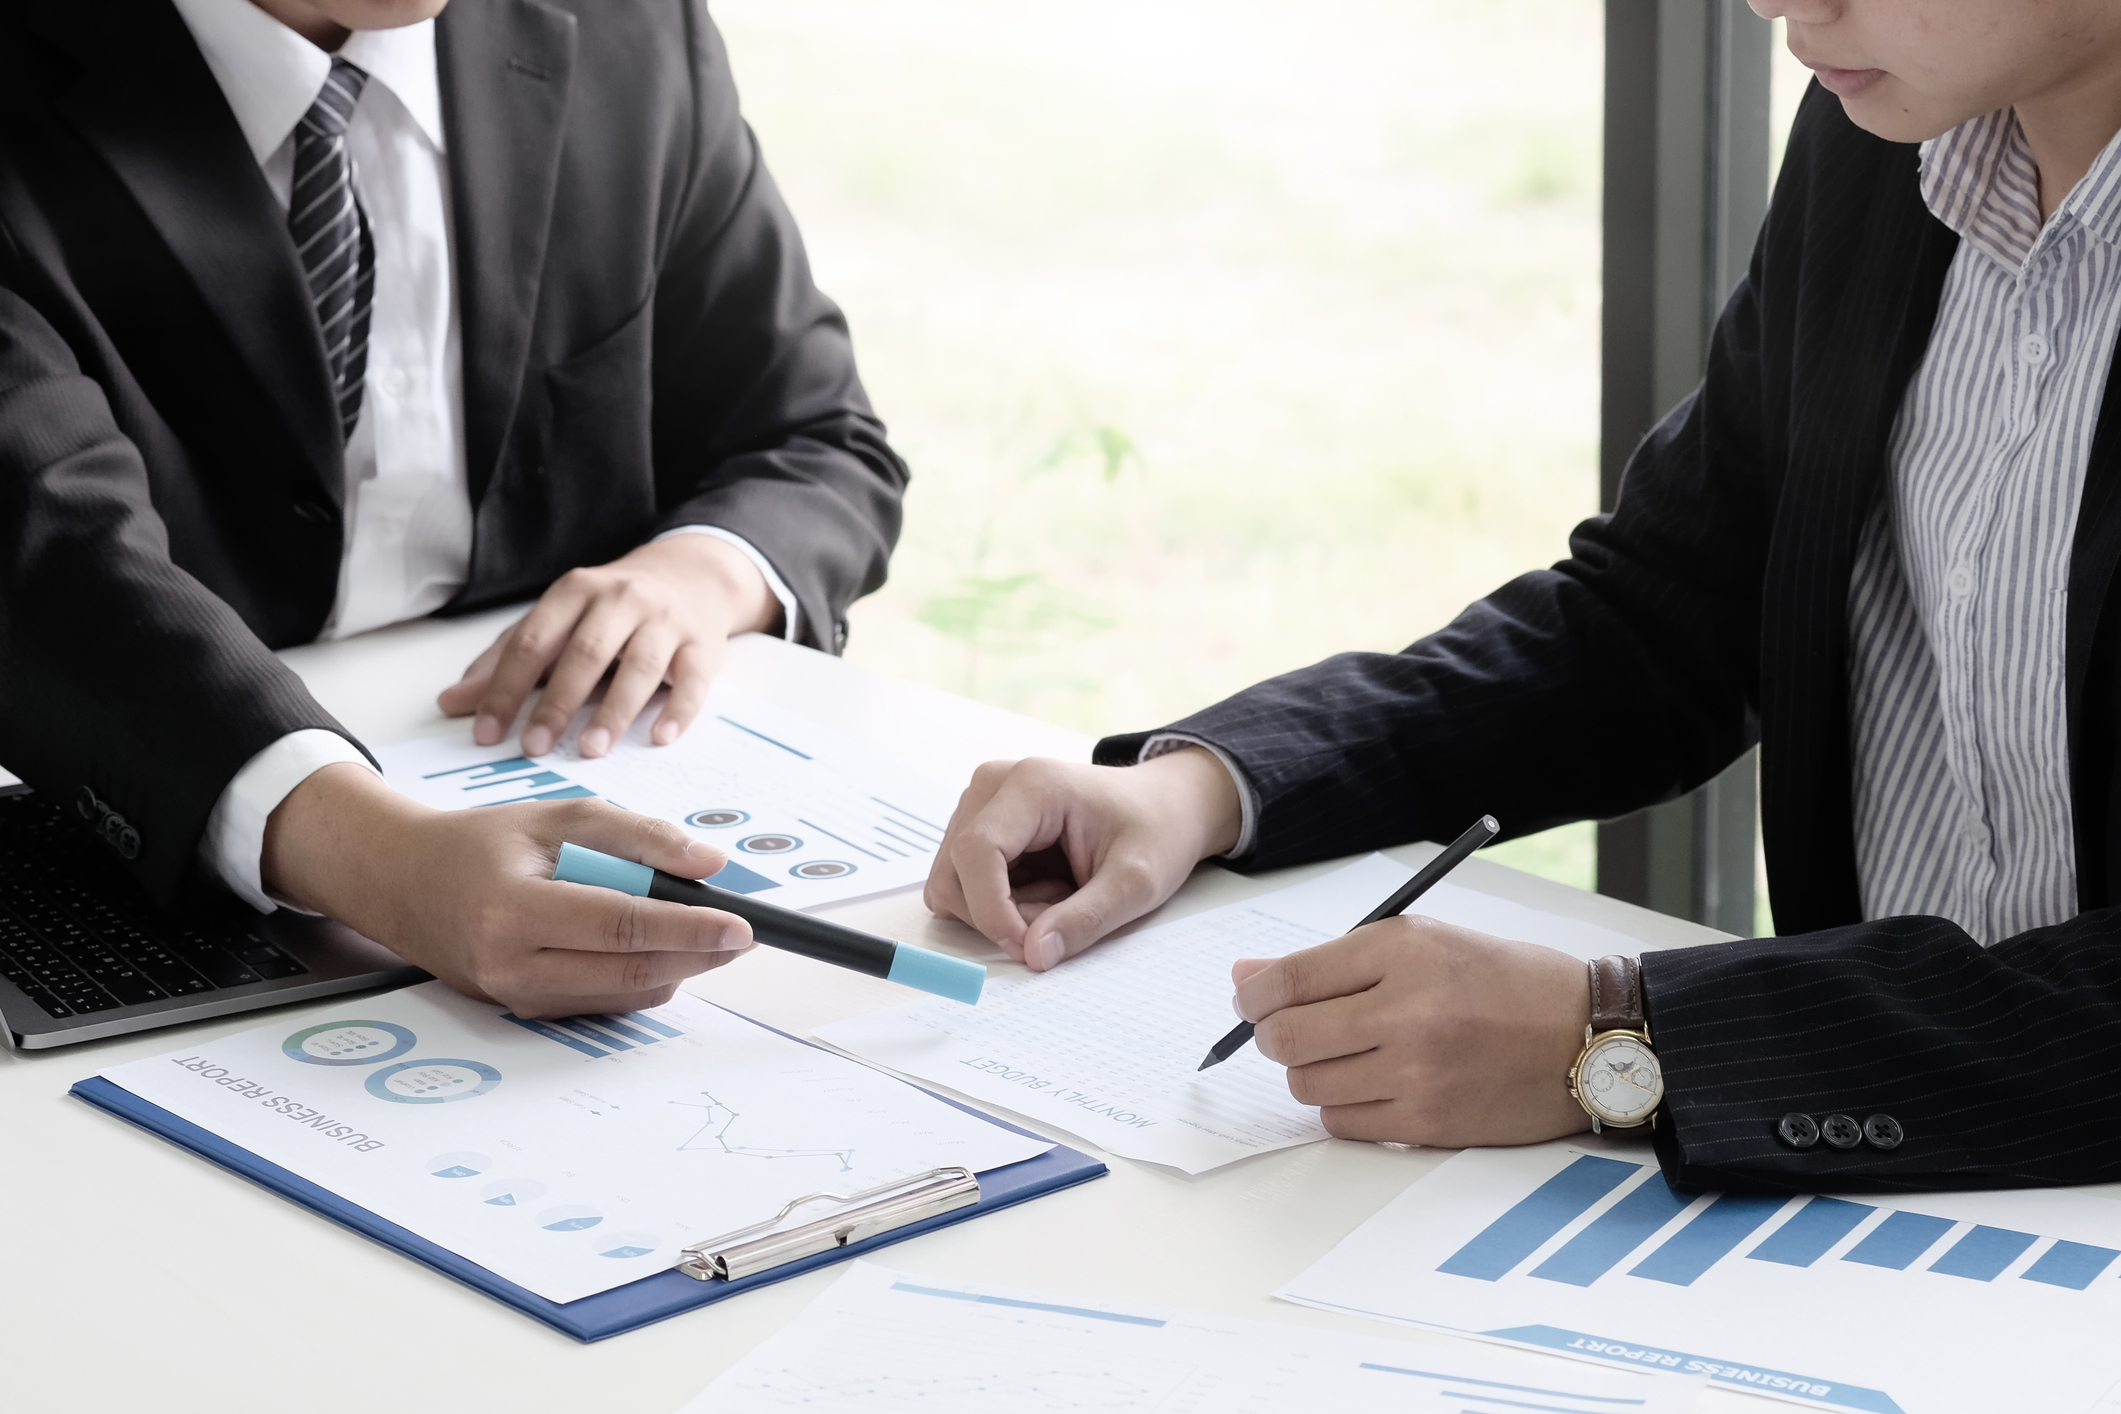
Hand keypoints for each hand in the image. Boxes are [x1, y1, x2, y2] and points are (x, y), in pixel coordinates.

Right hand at [262, 763, 754, 1016]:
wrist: (403, 883)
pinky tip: (649, 947)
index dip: (689, 929)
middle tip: (738, 936)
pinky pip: (600, 1004)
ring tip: (695, 932)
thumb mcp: (557, 817)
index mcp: (514, 911)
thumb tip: (708, 864)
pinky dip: (636, 978)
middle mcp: (510, 966)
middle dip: (696, 956)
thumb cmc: (480, 845)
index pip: (622, 927)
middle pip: (629, 973)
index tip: (739, 926)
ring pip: (622, 996)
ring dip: (672, 969)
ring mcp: (514, 998)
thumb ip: (637, 836)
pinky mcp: (522, 1011)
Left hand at [437, 533, 781, 759]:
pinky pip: (693, 680)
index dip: (507, 688)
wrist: (690, 577)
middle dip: (557, 703)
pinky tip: (660, 738)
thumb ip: (507, 660)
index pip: (533, 642)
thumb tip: (451, 703)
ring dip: (614, 711)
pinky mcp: (703, 645)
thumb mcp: (557, 621)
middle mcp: (621, 600)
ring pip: (639, 666)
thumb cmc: (612, 610)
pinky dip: (678, 709)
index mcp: (575, 591)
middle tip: (534, 748)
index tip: (487, 733)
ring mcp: (666, 621)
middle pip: (585, 653)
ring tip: (590, 750)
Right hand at [924, 749, 1242, 970]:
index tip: (1025, 948)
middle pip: (954, 872)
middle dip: (999, 914)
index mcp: (1032, 784)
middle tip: (1060, 916)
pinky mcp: (979, 825)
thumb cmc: (1156, 831)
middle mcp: (994, 784)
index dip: (991, 910)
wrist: (1164, 806)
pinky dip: (999, 904)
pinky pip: (964, 884)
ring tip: (1059, 897)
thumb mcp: (1137, 882)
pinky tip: (1043, 890)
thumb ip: (1085, 920)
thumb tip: (1033, 955)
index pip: (977, 851)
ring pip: (953, 883)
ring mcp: (981, 803)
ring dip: (1001, 911)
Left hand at [1234, 916, 1592, 1146]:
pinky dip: (1343, 1106)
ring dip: (1311, 1072)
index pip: (1290, 979)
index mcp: (1403, 951)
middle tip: (1290, 1030)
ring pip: (1308, 1085)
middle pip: (1288, 1038)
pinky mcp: (1428, 1124)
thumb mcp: (1424, 943)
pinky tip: (1374, 1084)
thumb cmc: (1502, 982)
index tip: (1250, 998)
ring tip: (1347, 1054)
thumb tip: (1246, 976)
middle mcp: (1407, 1011)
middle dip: (1273, 1035)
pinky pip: (1343, 1124)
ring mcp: (1417, 1074)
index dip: (1253, 993)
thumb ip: (1332, 961)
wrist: (1585, 1037)